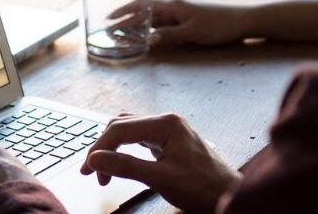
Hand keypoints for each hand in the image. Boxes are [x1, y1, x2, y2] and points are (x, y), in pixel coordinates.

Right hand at [80, 113, 239, 213]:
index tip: (89, 169)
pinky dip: (125, 150)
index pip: (120, 129)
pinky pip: (139, 138)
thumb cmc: (203, 188)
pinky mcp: (170, 141)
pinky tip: (121, 162)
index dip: (99, 149)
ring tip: (103, 170)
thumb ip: (126, 166)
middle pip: (121, 126)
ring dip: (113, 148)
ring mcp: (169, 130)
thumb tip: (96, 159)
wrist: (229, 195)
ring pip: (129, 131)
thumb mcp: (160, 178)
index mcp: (166, 124)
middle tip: (92, 172)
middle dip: (103, 148)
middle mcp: (166, 121)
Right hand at [108, 0, 250, 46]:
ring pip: (153, 17)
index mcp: (173, 5)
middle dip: (126, 18)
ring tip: (123, 33)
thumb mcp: (193, 33)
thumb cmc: (219, 25)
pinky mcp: (188, 20)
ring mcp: (181, 13)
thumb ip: (169, 35)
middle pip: (145, 11)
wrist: (243, 21)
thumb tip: (148, 39)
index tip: (109, 19)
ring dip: (137, 24)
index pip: (142, 6)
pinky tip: (147, 35)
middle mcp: (174, 6)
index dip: (124, 12)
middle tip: (110, 29)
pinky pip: (163, 23)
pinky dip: (151, 28)